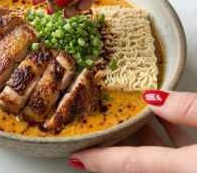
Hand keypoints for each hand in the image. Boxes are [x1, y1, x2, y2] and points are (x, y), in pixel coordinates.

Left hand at [68, 90, 196, 171]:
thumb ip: (187, 108)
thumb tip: (154, 97)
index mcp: (184, 169)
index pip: (129, 163)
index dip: (99, 159)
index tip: (77, 155)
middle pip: (137, 163)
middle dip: (118, 144)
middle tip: (103, 128)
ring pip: (157, 159)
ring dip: (144, 136)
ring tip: (134, 115)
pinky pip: (177, 156)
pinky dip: (168, 136)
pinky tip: (168, 118)